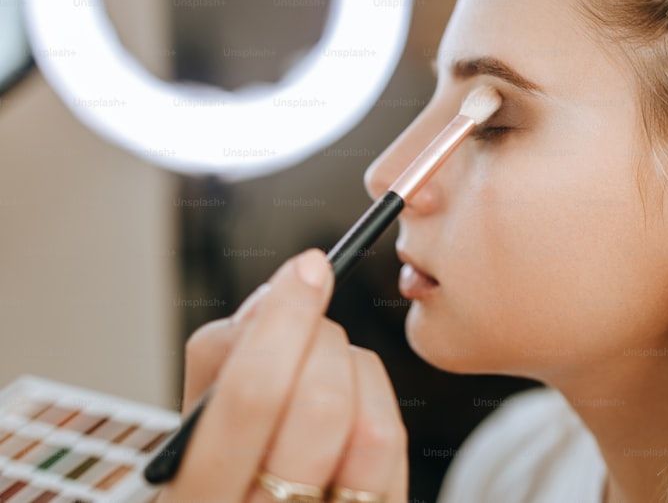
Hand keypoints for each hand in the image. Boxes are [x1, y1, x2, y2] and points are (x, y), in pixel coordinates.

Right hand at [156, 249, 407, 502]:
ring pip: (370, 424)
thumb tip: (280, 292)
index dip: (286, 318)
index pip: (251, 395)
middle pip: (322, 405)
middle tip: (311, 323)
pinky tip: (349, 400)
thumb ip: (221, 362)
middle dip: (324, 340)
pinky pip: (393, 445)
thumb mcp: (194, 430)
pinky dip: (374, 399)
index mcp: (195, 497)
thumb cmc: (223, 471)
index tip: (308, 267)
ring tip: (324, 367)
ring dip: (353, 369)